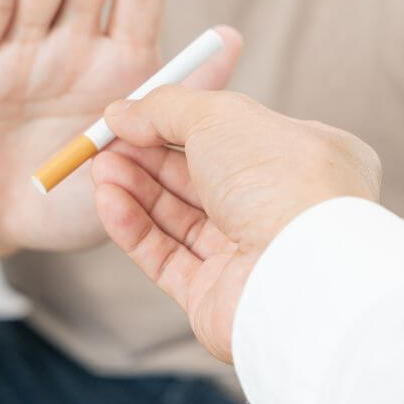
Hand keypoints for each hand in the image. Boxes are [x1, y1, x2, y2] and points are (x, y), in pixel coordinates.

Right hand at [89, 87, 380, 361]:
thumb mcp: (220, 116)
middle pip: (202, 178)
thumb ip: (167, 107)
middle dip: (148, 157)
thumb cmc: (279, 180)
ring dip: (136, 189)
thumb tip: (123, 111)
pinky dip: (134, 228)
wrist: (301, 273)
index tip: (132, 114)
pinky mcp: (219, 296)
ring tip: (100, 168)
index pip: (233, 135)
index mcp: (303, 159)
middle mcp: (282, 208)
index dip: (179, 123)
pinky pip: (168, 258)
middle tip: (104, 142)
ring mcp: (252, 255)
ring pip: (181, 218)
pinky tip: (107, 200)